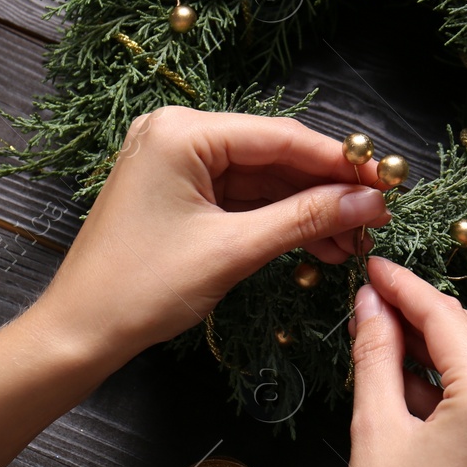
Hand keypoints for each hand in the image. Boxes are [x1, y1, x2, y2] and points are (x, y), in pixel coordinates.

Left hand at [33, 107, 390, 368]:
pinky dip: (279, 220)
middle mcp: (177, 135)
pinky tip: (320, 242)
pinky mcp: (179, 193)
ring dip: (308, 210)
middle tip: (377, 216)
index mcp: (181, 133)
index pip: (280, 137)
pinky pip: (242, 198)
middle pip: (274, 156)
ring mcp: (176, 164)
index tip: (386, 180)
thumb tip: (368, 201)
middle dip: (327, 190)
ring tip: (354, 240)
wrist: (80, 332)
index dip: (339, 162)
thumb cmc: (140, 288)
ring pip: (263, 180)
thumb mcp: (234, 250)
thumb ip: (306, 219)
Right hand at [338, 256, 466, 466]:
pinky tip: (406, 380)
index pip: (446, 318)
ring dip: (435, 346)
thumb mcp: (375, 429)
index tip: (371, 268)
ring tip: (380, 337)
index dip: (403, 288)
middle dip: (421, 314)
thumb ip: (376, 355)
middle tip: (370, 299)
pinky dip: (451, 382)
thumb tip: (371, 304)